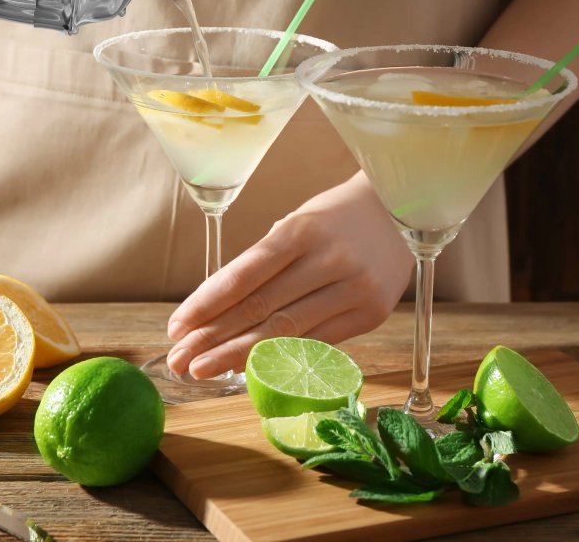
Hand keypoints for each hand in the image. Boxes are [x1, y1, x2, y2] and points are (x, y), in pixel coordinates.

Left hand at [166, 172, 413, 378]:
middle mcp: (328, 260)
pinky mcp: (373, 312)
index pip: (243, 275)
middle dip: (213, 337)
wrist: (402, 208)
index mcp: (301, 230)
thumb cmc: (335, 217)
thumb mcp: (297, 223)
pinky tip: (250, 367)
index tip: (176, 326)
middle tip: (179, 360)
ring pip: (286, 331)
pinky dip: (280, 355)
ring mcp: (354, 288)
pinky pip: (317, 341)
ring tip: (203, 369)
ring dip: (238, 354)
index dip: (206, 304)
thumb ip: (263, 263)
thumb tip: (215, 310)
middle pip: (259, 308)